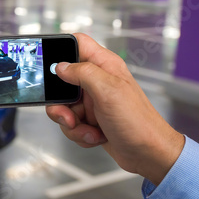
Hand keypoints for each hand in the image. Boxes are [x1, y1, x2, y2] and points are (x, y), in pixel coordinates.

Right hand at [46, 33, 183, 185]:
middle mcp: (97, 81)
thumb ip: (82, 73)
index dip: (61, 48)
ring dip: (71, 123)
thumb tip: (60, 66)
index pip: (78, 43)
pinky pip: (71, 123)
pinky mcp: (91, 119)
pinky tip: (94, 136)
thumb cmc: (138, 122)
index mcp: (104, 66)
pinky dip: (79, 133)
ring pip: (64, 107)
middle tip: (68, 113)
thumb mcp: (108, 91)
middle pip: (61, 81)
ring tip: (88, 129)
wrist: (149, 154)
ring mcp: (93, 101)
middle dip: (60, 102)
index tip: (49, 66)